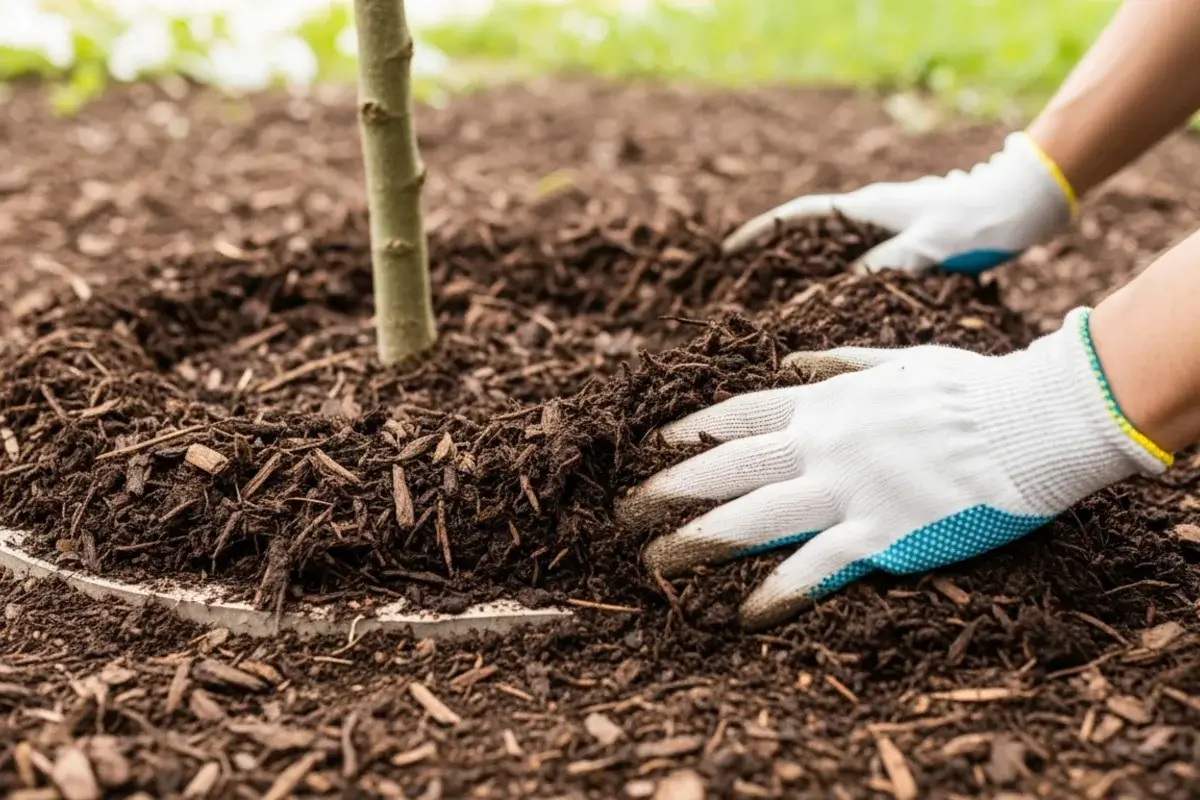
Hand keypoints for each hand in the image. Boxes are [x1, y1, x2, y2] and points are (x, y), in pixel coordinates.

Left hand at [617, 308, 1171, 629]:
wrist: (1030, 419)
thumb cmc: (971, 388)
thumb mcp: (896, 359)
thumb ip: (837, 364)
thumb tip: (792, 360)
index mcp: (827, 402)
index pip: (738, 415)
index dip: (688, 431)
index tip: (649, 443)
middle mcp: (824, 444)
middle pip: (728, 468)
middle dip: (670, 489)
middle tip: (624, 512)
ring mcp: (849, 490)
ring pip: (754, 517)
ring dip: (700, 540)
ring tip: (656, 561)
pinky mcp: (882, 534)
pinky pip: (817, 567)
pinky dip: (779, 590)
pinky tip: (747, 612)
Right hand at [722, 132, 1075, 274]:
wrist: (1023, 203)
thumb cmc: (976, 221)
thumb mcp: (926, 247)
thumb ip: (880, 267)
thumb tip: (835, 290)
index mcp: (868, 208)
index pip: (799, 217)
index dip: (761, 234)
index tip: (729, 252)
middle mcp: (871, 215)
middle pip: (809, 235)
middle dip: (774, 257)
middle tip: (743, 288)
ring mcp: (888, 227)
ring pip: (833, 252)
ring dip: (805, 274)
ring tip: (777, 307)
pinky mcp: (906, 243)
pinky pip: (860, 264)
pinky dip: (839, 283)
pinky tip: (836, 310)